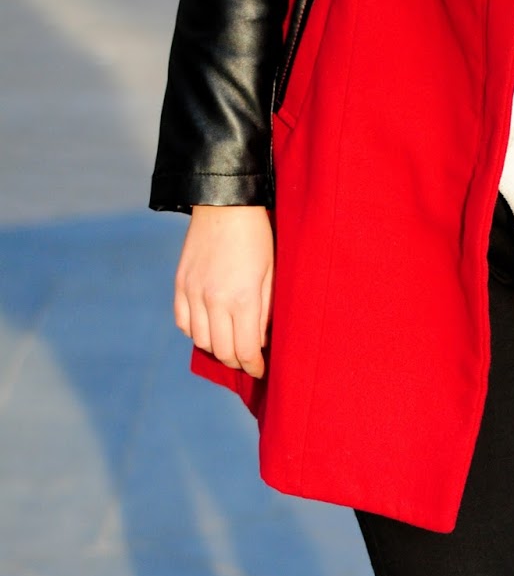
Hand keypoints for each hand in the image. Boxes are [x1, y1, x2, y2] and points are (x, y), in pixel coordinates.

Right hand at [174, 205, 274, 378]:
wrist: (225, 204)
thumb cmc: (258, 239)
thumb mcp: (271, 275)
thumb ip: (265, 312)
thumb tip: (260, 343)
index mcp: (243, 299)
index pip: (246, 351)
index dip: (254, 367)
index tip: (259, 371)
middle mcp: (215, 300)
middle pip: (223, 351)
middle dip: (237, 361)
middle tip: (247, 360)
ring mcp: (193, 293)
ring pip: (201, 341)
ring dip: (216, 348)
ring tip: (229, 343)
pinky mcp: (180, 284)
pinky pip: (183, 322)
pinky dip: (195, 331)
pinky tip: (209, 326)